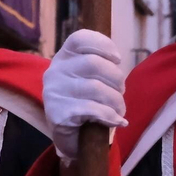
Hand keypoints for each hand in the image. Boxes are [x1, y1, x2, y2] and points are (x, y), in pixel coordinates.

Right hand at [43, 29, 126, 161]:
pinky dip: (110, 116)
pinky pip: (92, 109)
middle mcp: (55, 70)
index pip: (80, 38)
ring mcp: (54, 92)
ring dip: (116, 101)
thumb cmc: (85, 101)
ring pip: (95, 88)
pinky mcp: (57, 114)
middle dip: (116, 79)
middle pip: (94, 63)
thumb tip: (117, 60)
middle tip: (121, 92)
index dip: (104, 45)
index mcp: (64, 56)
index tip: (117, 59)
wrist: (70, 137)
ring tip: (119, 109)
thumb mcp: (90, 78)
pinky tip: (116, 121)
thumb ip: (100, 64)